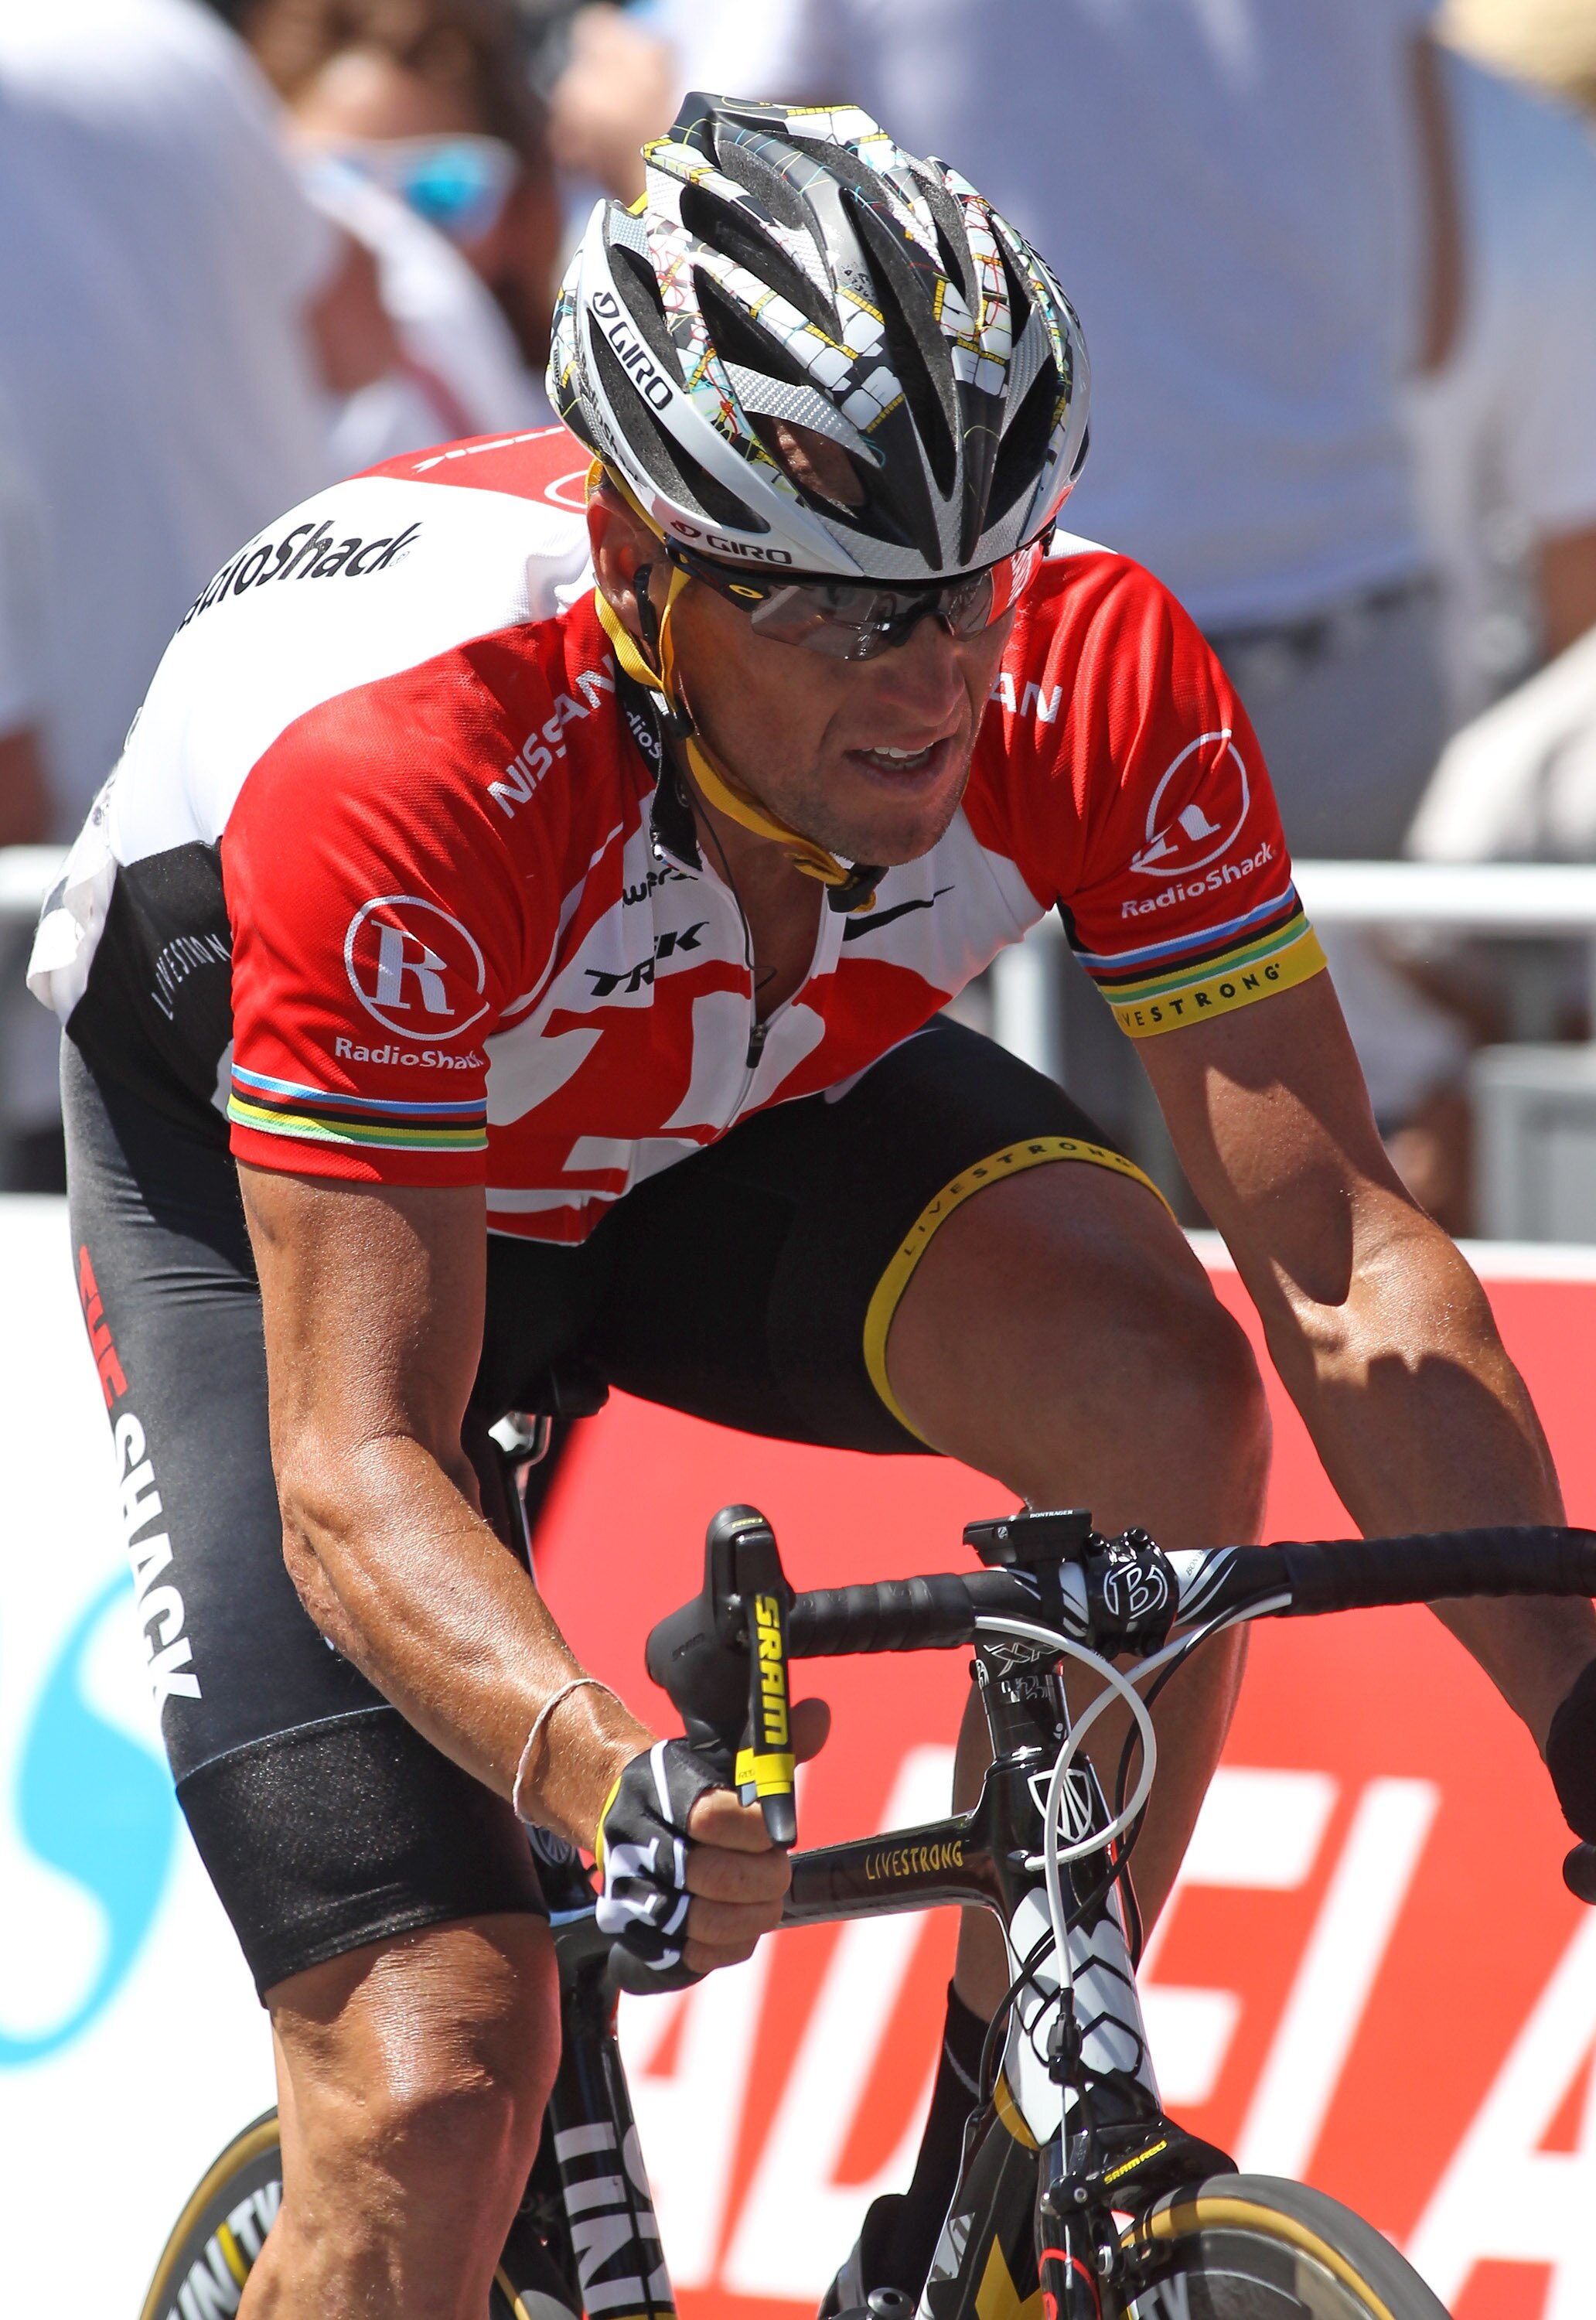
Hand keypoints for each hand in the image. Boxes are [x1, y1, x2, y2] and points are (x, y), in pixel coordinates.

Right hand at [595, 1699, 828, 1976]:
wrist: (619, 1811)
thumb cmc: (688, 1782)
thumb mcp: (724, 1752)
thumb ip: (773, 1743)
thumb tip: (819, 1716)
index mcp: (659, 1786)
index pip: (712, 1817)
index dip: (758, 1829)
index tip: (776, 1830)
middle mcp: (635, 1838)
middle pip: (711, 1875)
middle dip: (763, 1877)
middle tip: (779, 1870)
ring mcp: (629, 1890)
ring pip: (701, 1922)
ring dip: (751, 1915)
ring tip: (767, 1898)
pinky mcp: (633, 1933)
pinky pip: (690, 1957)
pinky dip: (727, 1944)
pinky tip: (741, 1922)